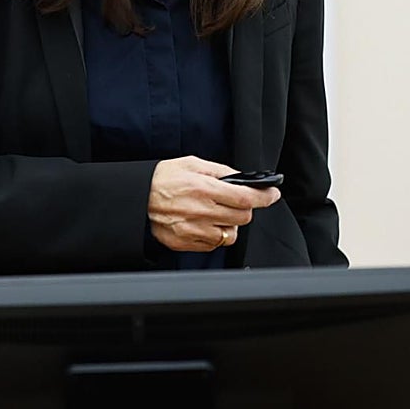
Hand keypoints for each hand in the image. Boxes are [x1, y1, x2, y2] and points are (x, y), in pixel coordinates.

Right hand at [147, 156, 281, 251]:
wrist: (136, 197)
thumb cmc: (163, 178)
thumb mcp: (191, 164)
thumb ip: (219, 170)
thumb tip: (241, 178)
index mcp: (203, 189)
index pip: (245, 197)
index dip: (264, 196)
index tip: (272, 194)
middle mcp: (200, 212)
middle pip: (242, 217)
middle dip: (244, 208)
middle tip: (234, 201)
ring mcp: (194, 230)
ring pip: (230, 234)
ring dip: (229, 224)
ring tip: (216, 213)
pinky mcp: (187, 243)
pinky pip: (214, 244)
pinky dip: (215, 234)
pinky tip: (204, 222)